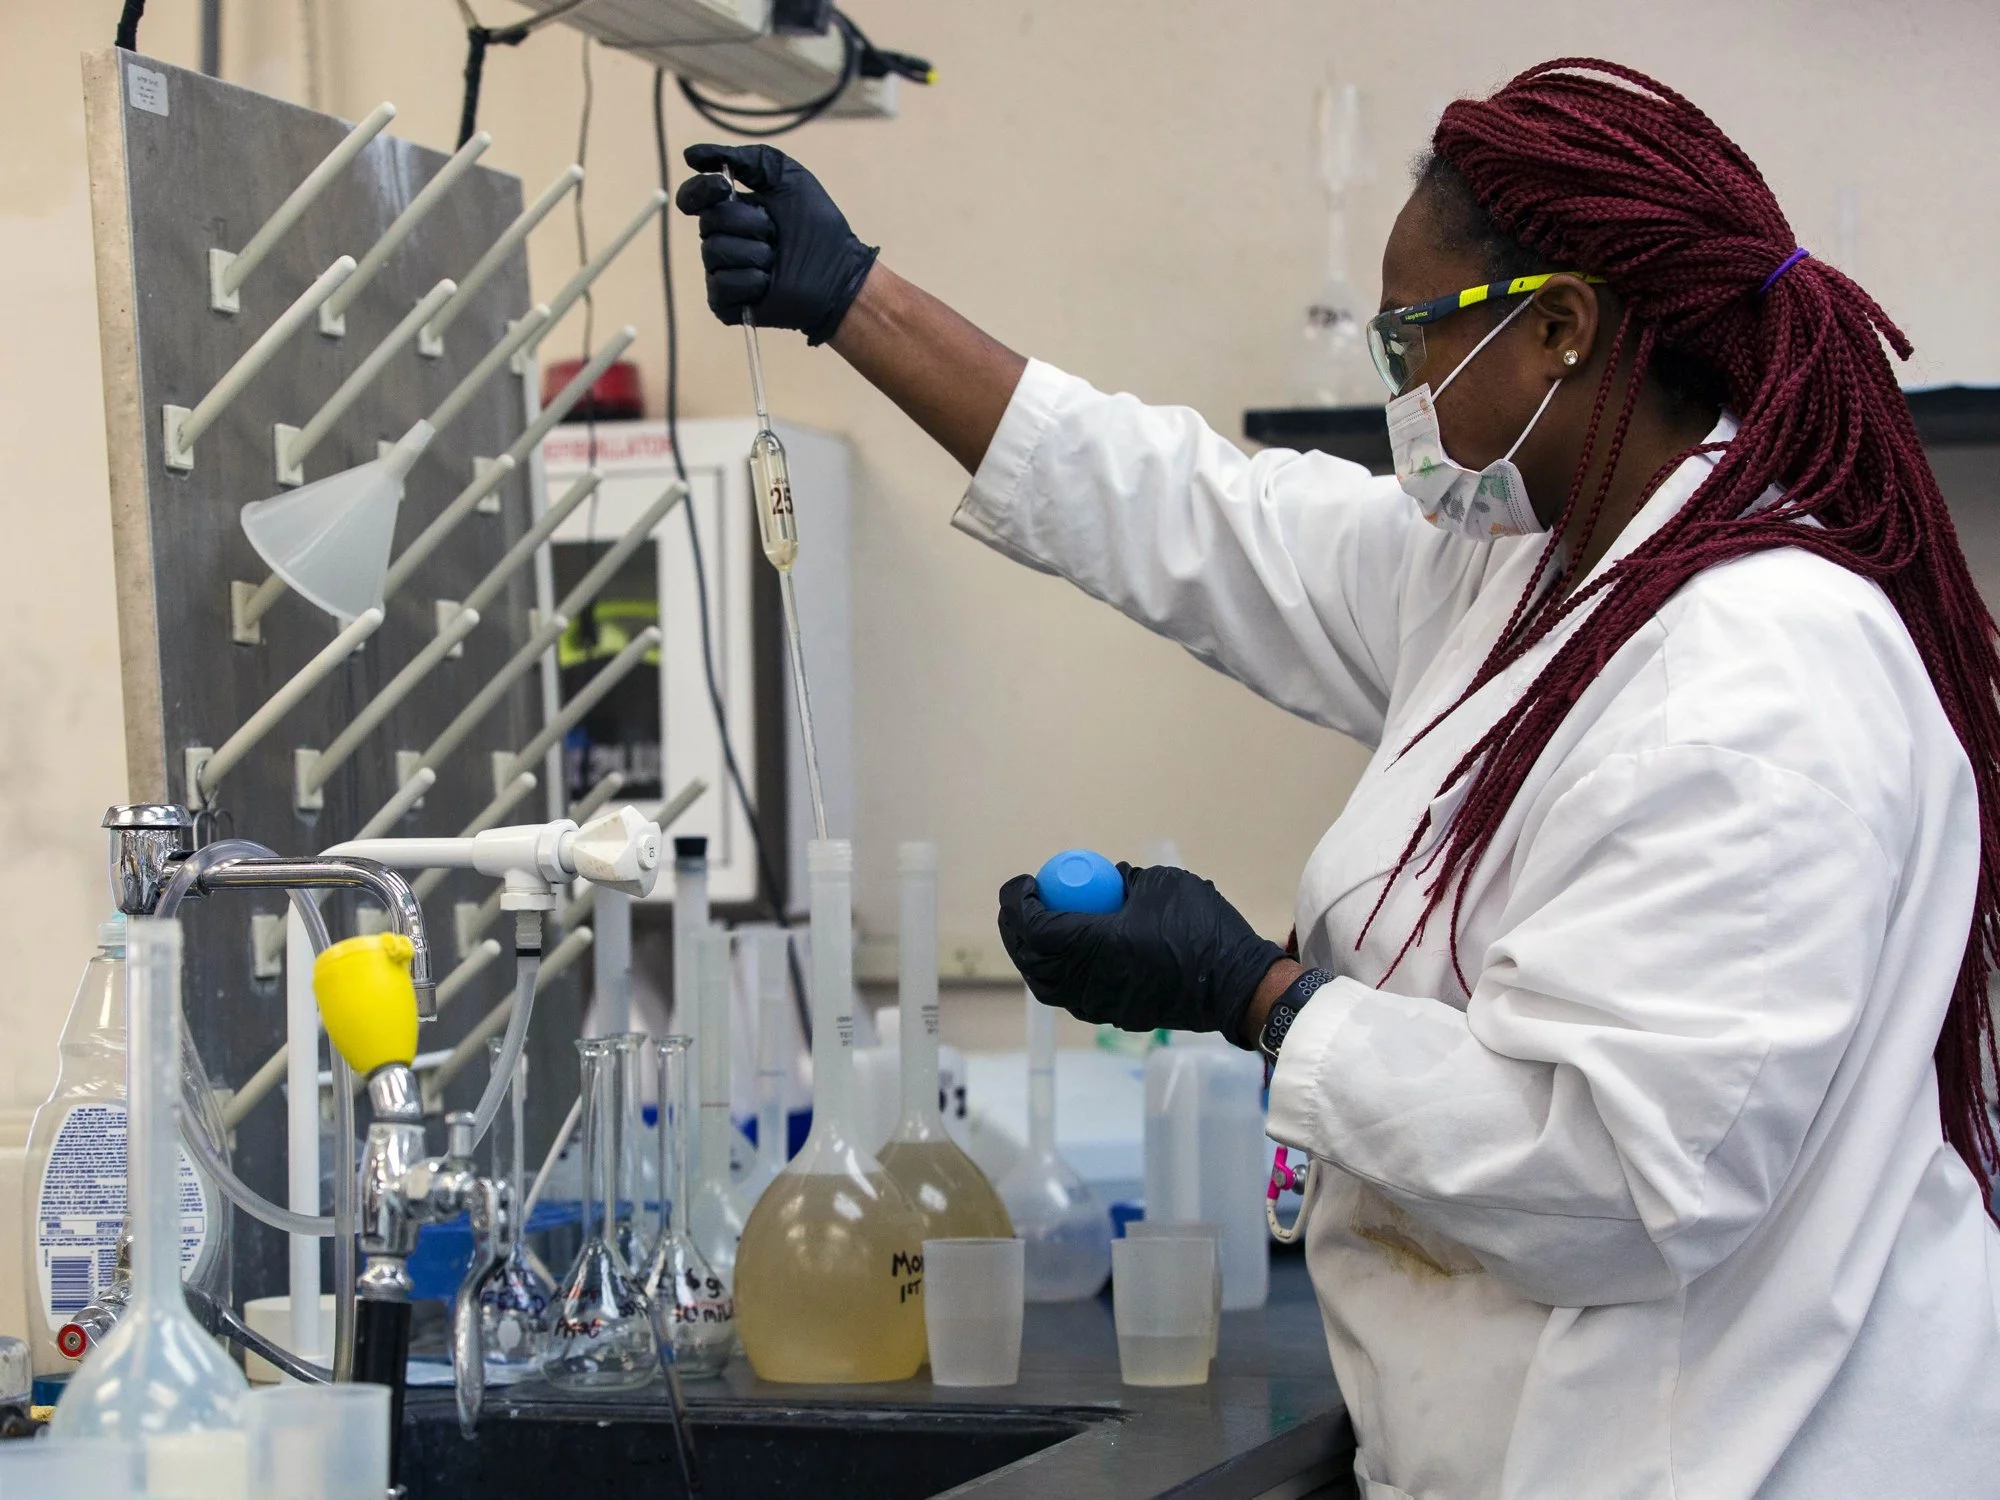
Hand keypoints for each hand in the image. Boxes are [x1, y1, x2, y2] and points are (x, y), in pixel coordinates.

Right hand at [675, 143, 878, 344]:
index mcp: (731, 209)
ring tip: (776, 261)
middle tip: (776, 234)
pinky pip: (722, 285)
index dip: (701, 190)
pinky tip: (768, 284)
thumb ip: (746, 159)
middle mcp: (722, 239)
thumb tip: (690, 155)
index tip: (724, 187)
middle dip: (749, 223)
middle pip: (708, 223)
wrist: (838, 273)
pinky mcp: (726, 303)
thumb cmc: (816, 226)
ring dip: (754, 254)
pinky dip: (751, 282)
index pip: (693, 196)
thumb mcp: (785, 177)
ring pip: (715, 253)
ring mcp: (722, 271)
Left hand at [996, 864, 1286, 1042]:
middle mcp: (1089, 980)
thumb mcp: (1161, 884)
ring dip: (1034, 955)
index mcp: (1097, 944)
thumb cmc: (1202, 929)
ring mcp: (1099, 1003)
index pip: (1035, 927)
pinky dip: (1058, 972)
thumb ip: (1123, 881)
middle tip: (1025, 903)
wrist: (1235, 984)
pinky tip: (1069, 952)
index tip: (1025, 882)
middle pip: (1031, 959)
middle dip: (1016, 929)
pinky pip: (1070, 994)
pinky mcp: (1113, 1014)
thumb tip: (1103, 881)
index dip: (1017, 903)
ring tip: (1041, 928)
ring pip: (1046, 984)